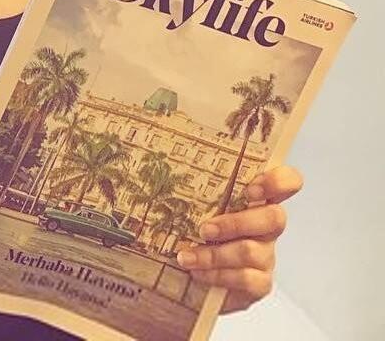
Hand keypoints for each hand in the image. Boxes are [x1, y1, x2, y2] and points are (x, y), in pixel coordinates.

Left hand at [175, 166, 303, 312]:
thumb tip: (156, 161)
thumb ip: (192, 186)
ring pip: (251, 251)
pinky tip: (196, 272)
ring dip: (214, 254)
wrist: (195, 277)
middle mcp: (266, 226)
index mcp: (256, 199)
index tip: (251, 190)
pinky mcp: (261, 282)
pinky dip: (217, 275)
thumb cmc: (196, 229)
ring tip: (186, 256)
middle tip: (205, 229)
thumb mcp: (195, 204)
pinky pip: (245, 278)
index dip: (278, 182)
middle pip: (275, 218)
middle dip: (237, 223)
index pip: (287, 182)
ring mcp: (266, 255)